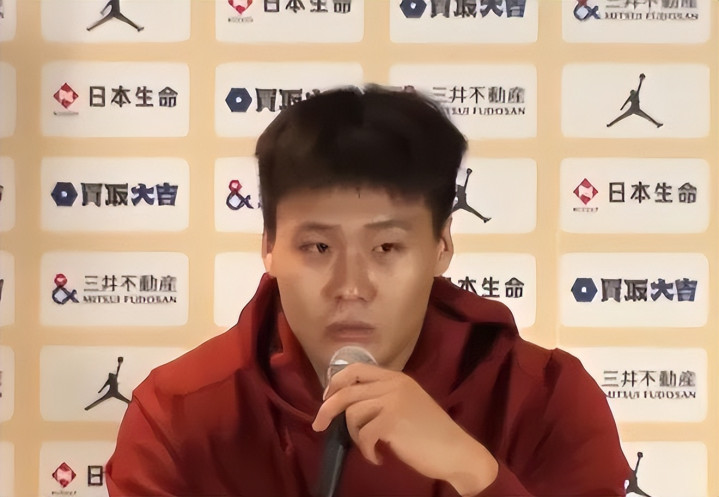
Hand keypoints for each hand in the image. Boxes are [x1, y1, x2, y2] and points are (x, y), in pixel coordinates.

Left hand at [312, 363, 497, 495]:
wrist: (457, 452)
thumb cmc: (433, 434)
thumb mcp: (408, 405)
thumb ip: (384, 398)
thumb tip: (349, 405)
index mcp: (397, 378)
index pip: (356, 369)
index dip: (336, 382)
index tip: (326, 398)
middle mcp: (394, 384)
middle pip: (346, 389)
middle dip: (327, 408)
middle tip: (318, 425)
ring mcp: (393, 401)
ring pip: (353, 414)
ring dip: (356, 436)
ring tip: (371, 448)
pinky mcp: (393, 421)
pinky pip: (364, 435)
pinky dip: (367, 451)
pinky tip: (379, 458)